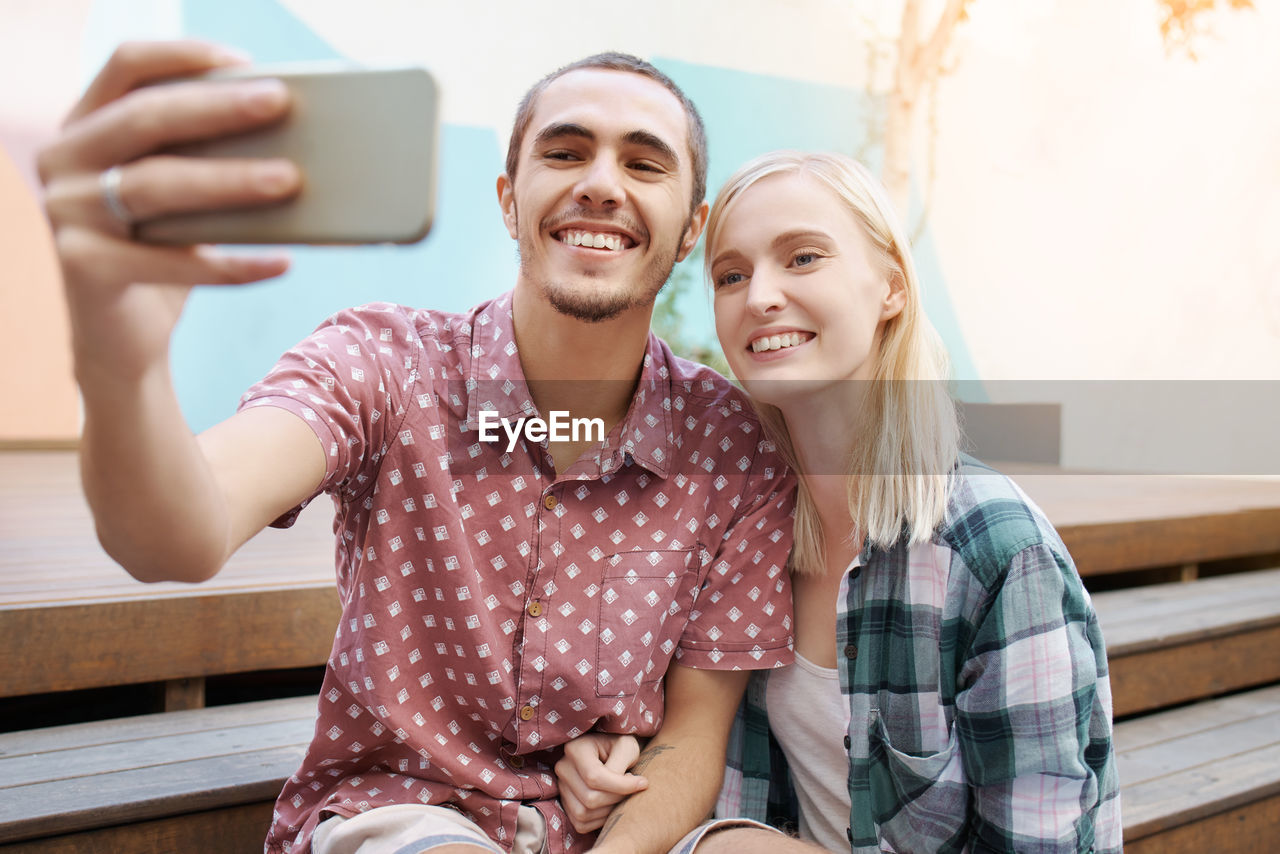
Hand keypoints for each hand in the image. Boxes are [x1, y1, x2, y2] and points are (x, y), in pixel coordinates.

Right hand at [37, 41, 302, 384]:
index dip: (183, 55)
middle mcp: (64, 162)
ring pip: (157, 186)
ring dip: (230, 180)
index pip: (125, 66)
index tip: (245, 61)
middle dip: (218, 108)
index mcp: (85, 127)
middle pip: (145, 119)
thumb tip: (289, 132)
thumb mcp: (179, 197)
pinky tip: (282, 263)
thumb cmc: (163, 253)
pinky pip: (172, 262)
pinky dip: (234, 265)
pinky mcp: (83, 267)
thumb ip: (204, 159)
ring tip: (291, 180)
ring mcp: (67, 214)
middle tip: (280, 103)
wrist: (123, 341)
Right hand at [555, 733, 649, 833]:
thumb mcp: (626, 747)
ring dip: (610, 810)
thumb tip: (624, 788)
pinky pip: (581, 824)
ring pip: (584, 813)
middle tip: (633, 788)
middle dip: (617, 798)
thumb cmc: (621, 747)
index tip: (643, 783)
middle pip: (589, 797)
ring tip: (622, 794)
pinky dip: (601, 820)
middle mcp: (563, 768)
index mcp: (575, 748)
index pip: (594, 777)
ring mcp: (562, 788)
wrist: (611, 752)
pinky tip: (611, 804)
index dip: (621, 785)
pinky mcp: (566, 805)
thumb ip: (621, 765)